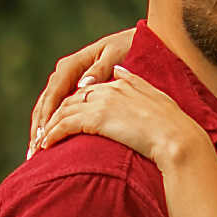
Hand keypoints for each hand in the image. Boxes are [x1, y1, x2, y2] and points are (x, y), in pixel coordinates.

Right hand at [28, 30, 134, 156]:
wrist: (132, 42)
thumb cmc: (126, 48)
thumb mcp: (115, 54)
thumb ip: (99, 69)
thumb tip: (83, 85)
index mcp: (71, 65)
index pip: (54, 94)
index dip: (47, 116)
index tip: (44, 135)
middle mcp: (64, 73)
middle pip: (45, 103)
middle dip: (38, 128)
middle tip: (33, 151)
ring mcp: (66, 82)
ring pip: (46, 108)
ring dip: (40, 130)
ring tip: (33, 152)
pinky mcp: (71, 90)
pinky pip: (55, 109)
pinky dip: (48, 125)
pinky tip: (45, 141)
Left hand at [35, 67, 207, 168]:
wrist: (177, 137)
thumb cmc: (172, 124)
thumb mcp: (154, 96)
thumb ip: (135, 82)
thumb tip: (119, 70)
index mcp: (119, 84)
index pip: (85, 93)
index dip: (71, 108)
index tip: (62, 123)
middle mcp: (107, 90)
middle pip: (69, 101)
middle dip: (53, 118)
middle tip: (42, 135)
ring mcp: (100, 103)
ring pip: (63, 113)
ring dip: (48, 129)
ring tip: (39, 144)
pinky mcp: (96, 119)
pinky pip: (64, 126)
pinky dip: (51, 135)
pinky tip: (45, 147)